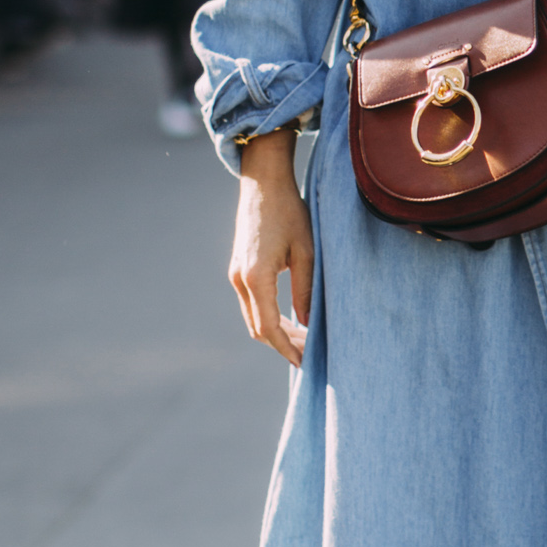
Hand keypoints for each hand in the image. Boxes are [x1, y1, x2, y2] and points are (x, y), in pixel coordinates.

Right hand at [229, 129, 313, 363]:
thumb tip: (306, 324)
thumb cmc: (290, 212)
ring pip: (253, 317)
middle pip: (257, 328)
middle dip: (283, 345)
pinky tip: (290, 320)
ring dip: (276, 332)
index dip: (286, 349)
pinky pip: (252, 303)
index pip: (268, 328)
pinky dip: (269, 316)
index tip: (305, 363)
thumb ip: (305, 290)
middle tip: (310, 353)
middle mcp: (239, 279)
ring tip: (304, 340)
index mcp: (256, 277)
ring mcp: (235, 274)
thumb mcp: (306, 252)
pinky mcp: (238, 268)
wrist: (263, 183)